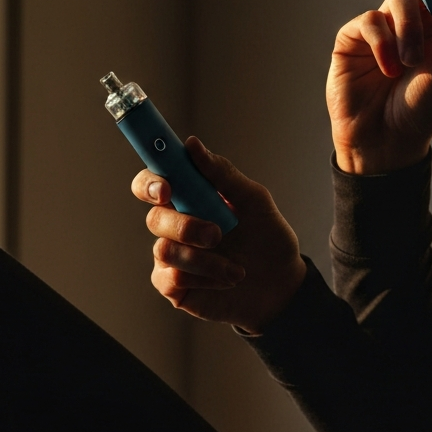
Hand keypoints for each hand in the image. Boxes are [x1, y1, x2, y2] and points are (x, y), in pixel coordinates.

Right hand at [131, 138, 306, 333]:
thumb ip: (223, 174)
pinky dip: (205, 278)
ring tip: (237, 269)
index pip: (151, 183)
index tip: (166, 189)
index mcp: (189, 200)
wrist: (282, 285)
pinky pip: (171, 278)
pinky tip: (226, 281)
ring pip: (164, 250)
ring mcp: (172, 257)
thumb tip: (192, 144)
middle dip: (186, 227)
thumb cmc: (268, 238)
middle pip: (154, 219)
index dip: (150, 183)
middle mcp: (174, 226)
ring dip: (205, 260)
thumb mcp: (254, 201)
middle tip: (217, 235)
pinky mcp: (173, 286)